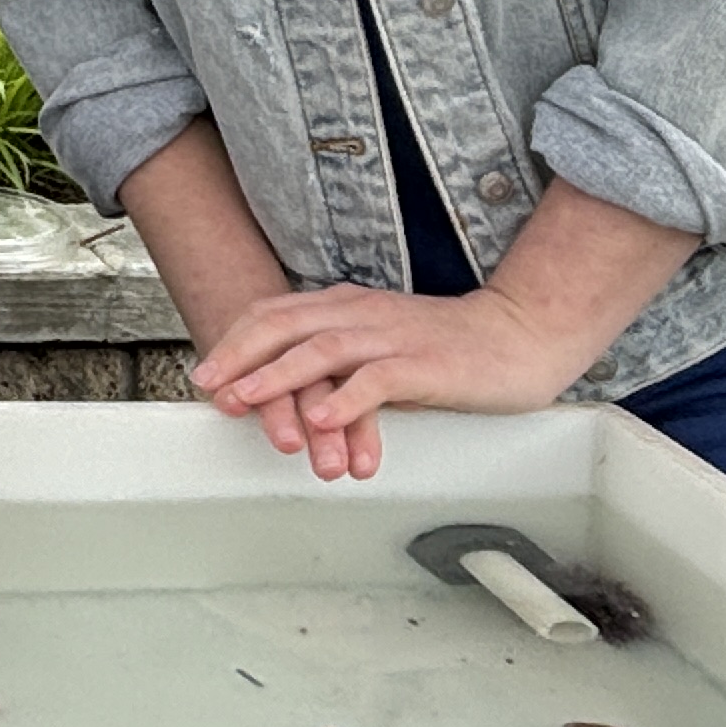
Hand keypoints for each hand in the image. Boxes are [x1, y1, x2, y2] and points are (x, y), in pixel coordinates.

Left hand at [190, 278, 601, 455]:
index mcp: (349, 305)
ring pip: (323, 351)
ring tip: (246, 399)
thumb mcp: (381, 343)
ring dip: (279, 377)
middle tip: (209, 385)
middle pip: (287, 326)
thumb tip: (292, 387)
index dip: (237, 340)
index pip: (277, 313)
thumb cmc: (450, 347)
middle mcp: (363, 314)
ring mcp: (392, 337)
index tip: (207, 369)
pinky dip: (344, 401)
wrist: (518, 337)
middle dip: (241, 356)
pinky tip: (320, 421)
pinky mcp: (424, 365)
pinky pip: (376, 381)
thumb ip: (339, 358)